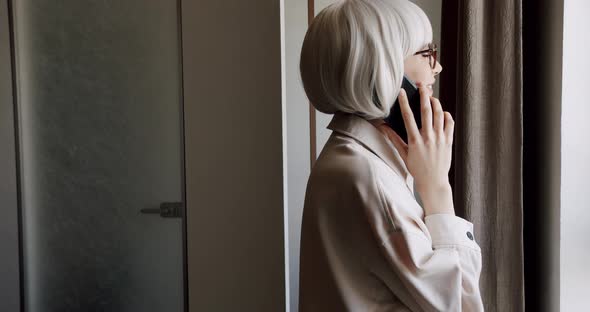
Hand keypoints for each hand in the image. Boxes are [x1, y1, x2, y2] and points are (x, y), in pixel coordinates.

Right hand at [377, 83, 454, 213]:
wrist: (433, 182)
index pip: (408, 117)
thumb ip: (394, 139)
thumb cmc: (416, 169)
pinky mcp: (448, 141)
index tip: (402, 92)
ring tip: (431, 97)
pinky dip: (446, 115)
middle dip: (424, 95)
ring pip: (439, 114)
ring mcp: (440, 139)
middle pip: (426, 111)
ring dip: (435, 102)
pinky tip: (442, 112)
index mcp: (415, 141)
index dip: (404, 102)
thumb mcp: (403, 154)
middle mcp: (428, 137)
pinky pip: (449, 123)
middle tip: (422, 85)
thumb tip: (383, 127)